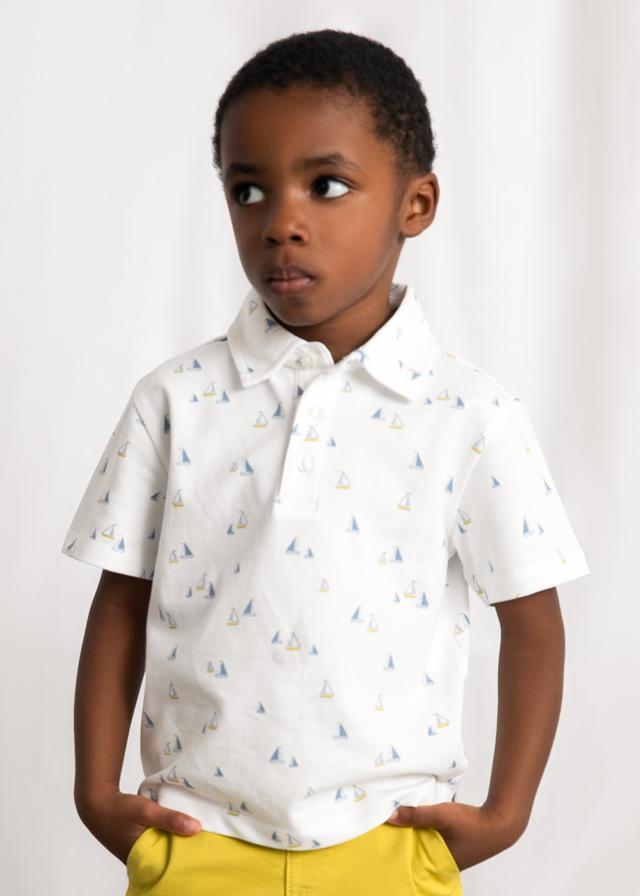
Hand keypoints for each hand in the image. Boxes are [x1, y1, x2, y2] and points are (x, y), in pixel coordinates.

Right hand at [76, 787, 202, 865]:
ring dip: (173, 841)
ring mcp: (137, 850)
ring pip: (161, 849)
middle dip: (181, 851)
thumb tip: (197, 828)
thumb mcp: (146, 811)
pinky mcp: (136, 841)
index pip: (167, 867)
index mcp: (140, 860)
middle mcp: (139, 860)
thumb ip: (170, 819)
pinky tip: (177, 827)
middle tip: (202, 844)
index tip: (201, 854)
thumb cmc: (119, 809)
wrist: (97, 802)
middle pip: (165, 859)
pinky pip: (156, 841)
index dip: (183, 862)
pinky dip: (165, 835)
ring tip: (194, 835)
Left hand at [385, 800, 524, 871]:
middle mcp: (446, 861)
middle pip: (420, 849)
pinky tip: (423, 813)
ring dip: (420, 829)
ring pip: (429, 839)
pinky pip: (438, 833)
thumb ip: (416, 815)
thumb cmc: (472, 824)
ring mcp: (453, 850)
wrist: (501, 820)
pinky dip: (431, 824)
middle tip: (392, 827)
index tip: (388, 838)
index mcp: (441, 864)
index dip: (401, 849)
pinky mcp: (458, 839)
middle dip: (408, 837)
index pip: (414, 859)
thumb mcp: (441, 816)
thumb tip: (390, 816)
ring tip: (404, 819)